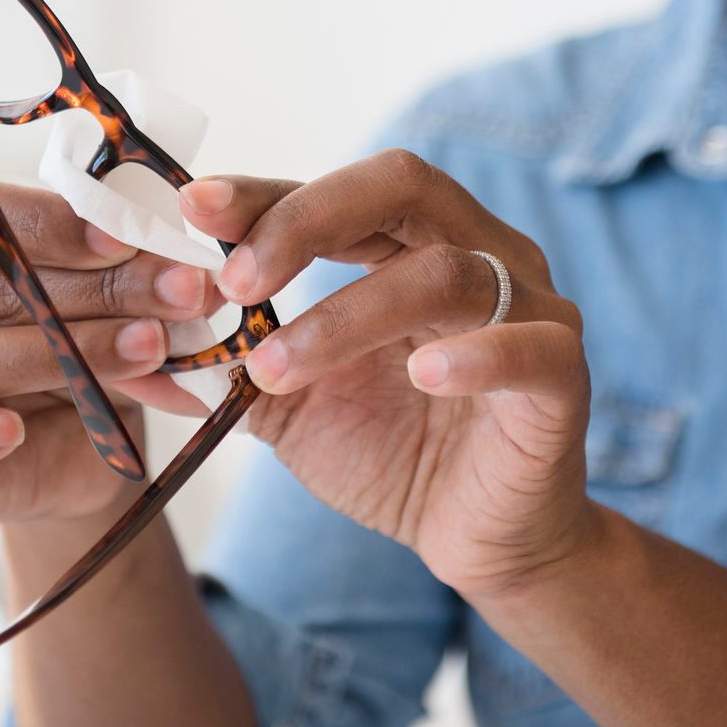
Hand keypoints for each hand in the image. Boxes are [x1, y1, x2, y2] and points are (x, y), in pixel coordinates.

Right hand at [0, 184, 217, 523]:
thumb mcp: (109, 305)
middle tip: (178, 296)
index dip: (44, 224)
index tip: (123, 239)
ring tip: (146, 352)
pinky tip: (11, 431)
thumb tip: (190, 277)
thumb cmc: (78, 352)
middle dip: (90, 292)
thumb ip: (132, 284)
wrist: (73, 455)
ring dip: (59, 355)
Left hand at [178, 150, 592, 597]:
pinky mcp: (562, 377)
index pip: (335, 192)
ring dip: (344, 317)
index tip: (192, 208)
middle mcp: (477, 253)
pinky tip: (420, 376)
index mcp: (410, 244)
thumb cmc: (393, 453)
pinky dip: (474, 356)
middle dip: (305, 222)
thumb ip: (241, 360)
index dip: (263, 196)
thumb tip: (164, 325)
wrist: (476, 539)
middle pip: (401, 186)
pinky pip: (529, 347)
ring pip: (445, 272)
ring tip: (276, 370)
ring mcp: (529, 308)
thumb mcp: (294, 407)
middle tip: (235, 280)